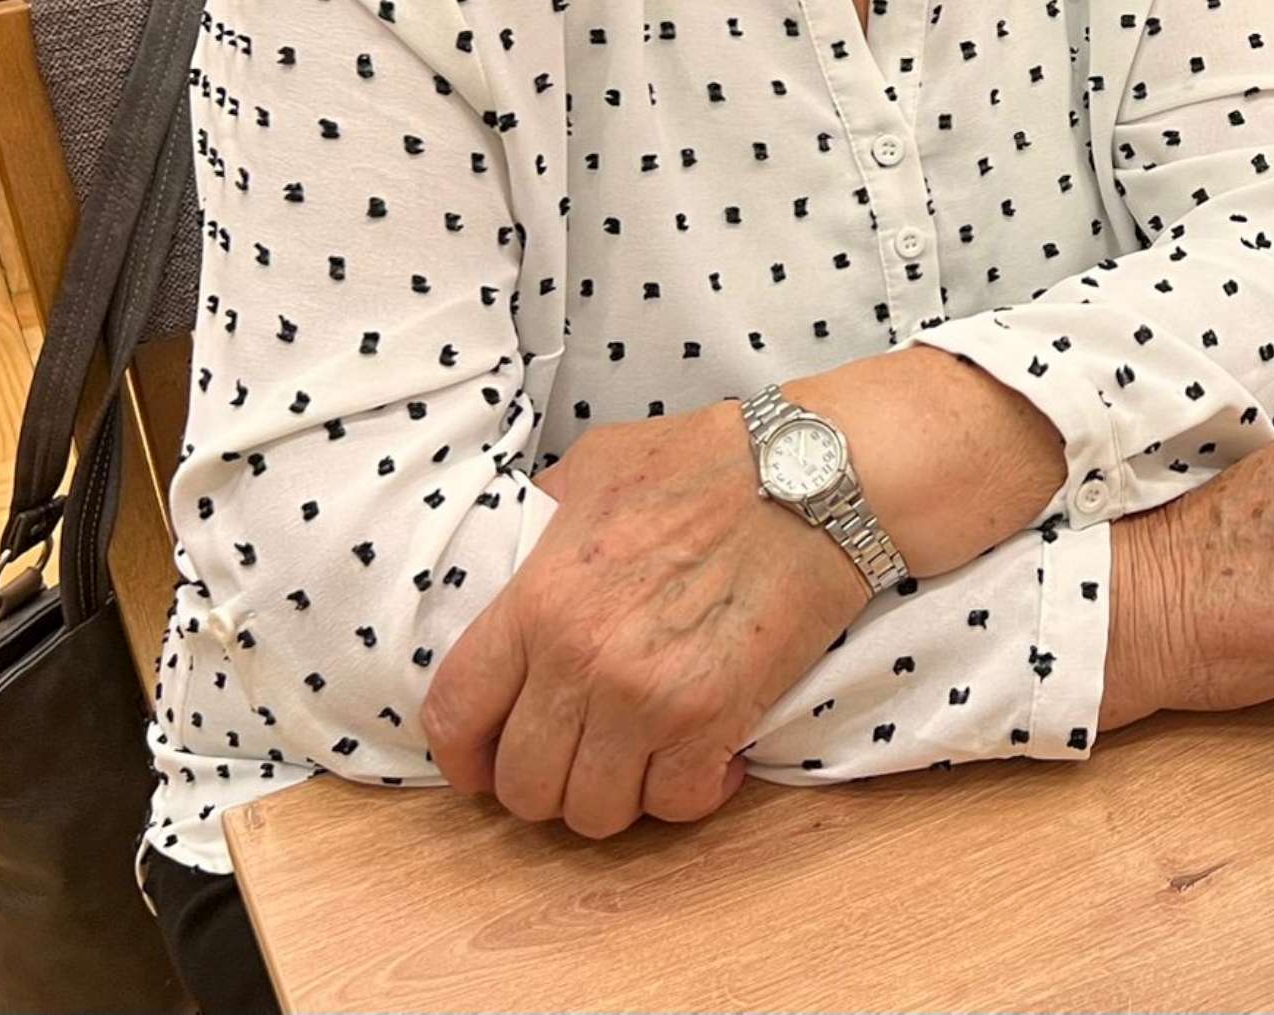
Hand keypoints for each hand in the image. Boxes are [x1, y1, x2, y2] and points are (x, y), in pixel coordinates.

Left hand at [419, 401, 864, 838]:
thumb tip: (521, 556)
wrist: (817, 478)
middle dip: (544, 784)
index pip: (456, 714)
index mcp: (538, 601)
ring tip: (643, 759)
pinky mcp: (715, 722)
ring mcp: (648, 700)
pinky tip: (707, 757)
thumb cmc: (710, 461)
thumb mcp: (597, 466)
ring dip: (616, 795)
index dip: (462, 757)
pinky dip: (689, 793)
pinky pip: (676, 804)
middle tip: (579, 758)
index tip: (482, 762)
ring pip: (595, 812)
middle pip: (524, 785)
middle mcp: (580, 663)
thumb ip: (545, 523)